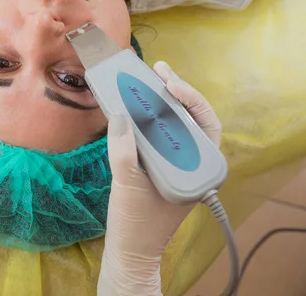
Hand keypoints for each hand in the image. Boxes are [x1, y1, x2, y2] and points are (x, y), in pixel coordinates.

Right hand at [97, 61, 221, 295]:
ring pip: (172, 126)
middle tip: (157, 70)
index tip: (169, 84)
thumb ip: (123, 149)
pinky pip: (155, 137)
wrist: (129, 252)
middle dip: (173, 93)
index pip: (204, 123)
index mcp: (200, 170)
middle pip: (188, 119)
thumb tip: (118, 114)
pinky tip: (132, 106)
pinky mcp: (158, 168)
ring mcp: (175, 166)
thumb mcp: (129, 186)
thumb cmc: (137, 224)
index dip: (190, 99)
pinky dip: (145, 120)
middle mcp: (192, 164)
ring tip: (144, 80)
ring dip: (158, 103)